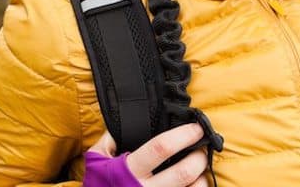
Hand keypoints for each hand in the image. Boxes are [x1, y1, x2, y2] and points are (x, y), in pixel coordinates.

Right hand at [87, 123, 208, 186]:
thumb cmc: (97, 184)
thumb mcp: (96, 158)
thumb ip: (111, 138)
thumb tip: (130, 120)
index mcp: (128, 170)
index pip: (161, 148)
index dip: (183, 136)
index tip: (197, 128)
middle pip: (183, 172)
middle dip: (199, 158)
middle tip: (203, 148)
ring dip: (201, 178)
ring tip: (201, 169)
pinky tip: (195, 184)